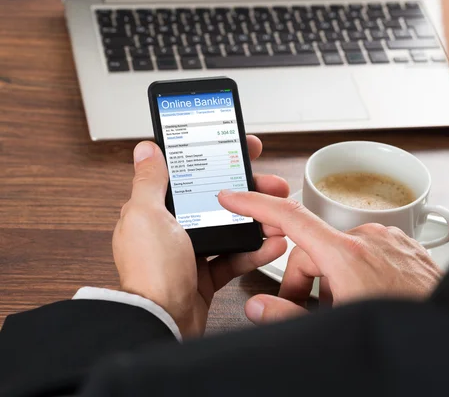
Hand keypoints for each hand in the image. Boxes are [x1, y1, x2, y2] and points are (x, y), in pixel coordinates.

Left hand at [112, 138, 288, 337]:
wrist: (162, 322)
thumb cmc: (149, 272)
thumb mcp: (146, 215)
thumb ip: (149, 181)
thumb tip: (146, 150)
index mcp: (155, 210)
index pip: (190, 174)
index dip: (217, 159)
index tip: (242, 150)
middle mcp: (172, 229)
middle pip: (217, 200)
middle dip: (248, 191)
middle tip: (272, 184)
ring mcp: (191, 252)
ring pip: (231, 228)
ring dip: (257, 221)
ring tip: (278, 215)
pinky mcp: (206, 275)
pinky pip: (235, 258)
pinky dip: (255, 252)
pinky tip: (271, 245)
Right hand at [218, 192, 442, 324]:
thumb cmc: (402, 327)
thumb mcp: (336, 325)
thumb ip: (289, 315)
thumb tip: (259, 307)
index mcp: (347, 254)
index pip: (290, 217)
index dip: (256, 204)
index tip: (235, 196)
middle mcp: (368, 238)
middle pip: (312, 246)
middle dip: (300, 278)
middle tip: (301, 308)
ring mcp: (389, 241)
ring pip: (340, 250)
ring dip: (331, 277)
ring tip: (342, 307)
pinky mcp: (404, 247)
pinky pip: (367, 250)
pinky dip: (356, 270)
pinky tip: (365, 295)